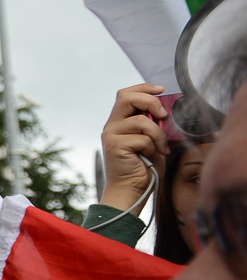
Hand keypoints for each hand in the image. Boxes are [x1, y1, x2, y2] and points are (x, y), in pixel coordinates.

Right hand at [98, 84, 167, 210]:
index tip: (161, 90)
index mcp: (119, 122)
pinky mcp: (116, 146)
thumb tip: (167, 111)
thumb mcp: (152, 141)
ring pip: (140, 121)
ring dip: (158, 134)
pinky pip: (143, 138)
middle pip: (127, 98)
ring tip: (162, 148)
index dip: (144, 88)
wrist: (131, 191)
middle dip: (149, 102)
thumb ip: (153, 125)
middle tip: (163, 115)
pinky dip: (154, 147)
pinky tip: (153, 156)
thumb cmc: (143, 168)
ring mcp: (112, 135)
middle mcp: (112, 126)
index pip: (126, 94)